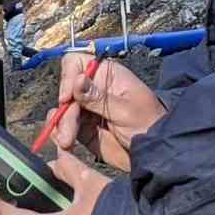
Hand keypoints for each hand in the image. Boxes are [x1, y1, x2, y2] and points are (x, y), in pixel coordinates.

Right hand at [53, 54, 165, 170]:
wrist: (155, 152)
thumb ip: (99, 98)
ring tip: (67, 142)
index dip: (68, 77)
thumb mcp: (126, 110)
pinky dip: (59, 134)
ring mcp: (87, 108)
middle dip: (64, 112)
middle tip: (67, 134)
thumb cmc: (149, 125)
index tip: (67, 98)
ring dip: (60, 125)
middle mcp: (93, 89)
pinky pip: (63, 126)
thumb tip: (77, 80)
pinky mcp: (83, 127)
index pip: (76, 63)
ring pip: (61, 110)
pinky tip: (64, 144)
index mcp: (107, 75)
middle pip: (65, 90)